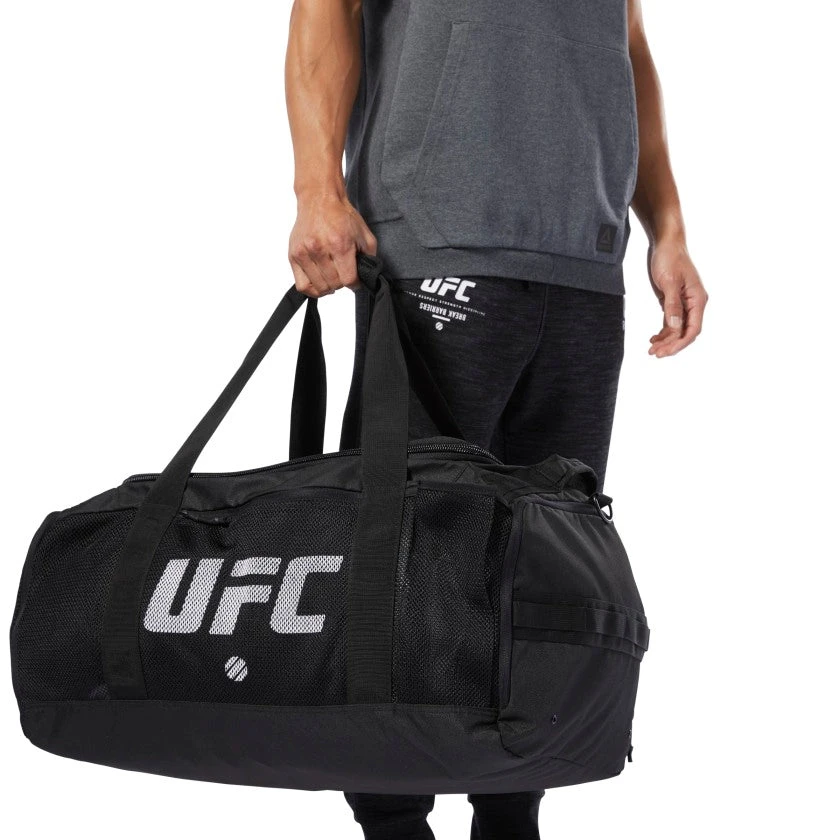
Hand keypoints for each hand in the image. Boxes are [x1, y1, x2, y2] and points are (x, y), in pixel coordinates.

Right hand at [289, 191, 376, 296]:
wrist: (319, 199)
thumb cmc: (341, 216)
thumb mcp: (365, 234)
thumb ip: (369, 258)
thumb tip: (366, 277)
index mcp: (339, 244)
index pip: (348, 280)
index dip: (355, 284)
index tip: (355, 281)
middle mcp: (319, 249)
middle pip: (334, 284)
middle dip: (342, 283)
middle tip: (343, 273)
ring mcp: (304, 253)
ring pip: (319, 287)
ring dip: (328, 287)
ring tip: (331, 277)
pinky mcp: (293, 255)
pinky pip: (302, 285)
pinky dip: (312, 289)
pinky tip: (319, 282)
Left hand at [647, 238, 708, 356]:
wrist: (666, 243)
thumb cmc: (670, 258)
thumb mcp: (669, 282)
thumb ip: (672, 305)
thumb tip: (674, 327)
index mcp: (698, 299)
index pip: (693, 329)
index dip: (680, 343)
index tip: (666, 352)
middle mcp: (694, 303)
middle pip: (685, 332)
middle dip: (671, 345)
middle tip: (654, 353)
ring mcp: (684, 303)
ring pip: (677, 329)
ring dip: (666, 340)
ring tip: (651, 349)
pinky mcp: (674, 301)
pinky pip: (671, 321)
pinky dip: (663, 331)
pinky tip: (654, 338)